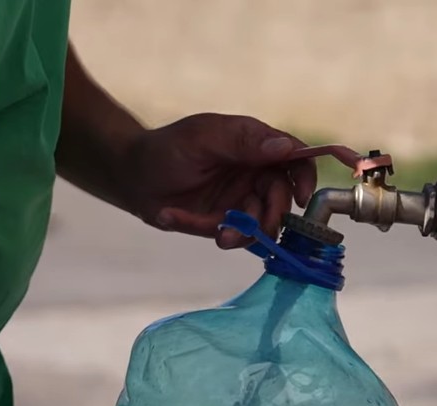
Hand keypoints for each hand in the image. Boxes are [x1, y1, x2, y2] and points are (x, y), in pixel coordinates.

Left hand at [123, 113, 316, 247]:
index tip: (302, 196)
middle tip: (257, 226)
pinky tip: (177, 219)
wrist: (131, 177)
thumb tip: (286, 147)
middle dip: (272, 215)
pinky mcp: (223, 223)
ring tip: (221, 237)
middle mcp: (253, 174)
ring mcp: (239, 200)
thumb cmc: (168, 148)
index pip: (294, 159)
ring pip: (261, 223)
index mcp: (255, 145)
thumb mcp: (205, 137)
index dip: (305, 177)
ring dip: (245, 232)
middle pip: (282, 197)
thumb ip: (244, 142)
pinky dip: (212, 232)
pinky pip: (232, 235)